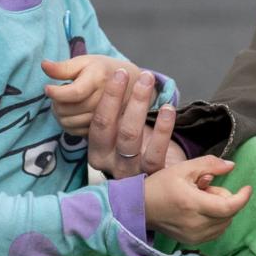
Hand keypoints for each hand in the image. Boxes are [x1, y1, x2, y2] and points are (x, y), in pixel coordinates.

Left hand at [40, 55, 149, 137]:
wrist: (130, 84)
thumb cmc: (103, 70)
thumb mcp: (85, 62)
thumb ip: (63, 67)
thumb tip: (43, 65)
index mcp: (99, 79)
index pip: (74, 93)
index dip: (57, 92)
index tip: (47, 88)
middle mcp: (103, 100)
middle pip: (67, 109)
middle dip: (56, 101)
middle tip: (58, 92)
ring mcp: (104, 117)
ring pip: (68, 122)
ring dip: (59, 113)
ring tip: (63, 101)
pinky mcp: (101, 129)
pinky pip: (73, 131)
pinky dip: (66, 123)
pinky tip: (70, 112)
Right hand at [71, 61, 180, 177]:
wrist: (164, 184)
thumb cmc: (140, 150)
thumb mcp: (124, 132)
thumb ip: (112, 110)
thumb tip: (87, 75)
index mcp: (97, 152)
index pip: (96, 122)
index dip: (108, 96)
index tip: (119, 72)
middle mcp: (109, 164)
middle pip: (107, 126)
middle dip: (115, 95)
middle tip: (126, 71)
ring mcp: (130, 172)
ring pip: (129, 136)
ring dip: (138, 104)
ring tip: (146, 81)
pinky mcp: (153, 177)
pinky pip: (155, 152)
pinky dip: (162, 128)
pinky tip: (167, 109)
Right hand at [142, 154, 251, 245]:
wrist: (140, 208)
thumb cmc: (161, 185)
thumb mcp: (184, 168)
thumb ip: (209, 164)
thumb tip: (231, 166)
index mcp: (193, 204)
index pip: (228, 207)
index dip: (242, 198)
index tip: (247, 188)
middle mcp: (195, 224)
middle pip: (228, 214)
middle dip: (224, 198)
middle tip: (205, 188)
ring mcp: (194, 235)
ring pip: (225, 223)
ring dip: (220, 210)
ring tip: (200, 200)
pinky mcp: (192, 241)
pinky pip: (217, 231)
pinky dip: (215, 220)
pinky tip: (199, 211)